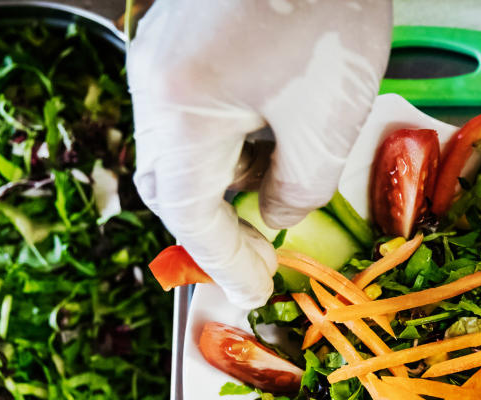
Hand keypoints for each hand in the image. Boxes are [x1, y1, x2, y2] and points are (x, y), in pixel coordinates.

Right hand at [128, 0, 391, 307]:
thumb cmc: (325, 14)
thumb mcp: (324, 124)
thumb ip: (297, 190)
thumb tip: (274, 218)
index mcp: (179, 108)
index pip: (189, 213)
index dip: (222, 261)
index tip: (253, 292)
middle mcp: (156, 83)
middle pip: (172, 183)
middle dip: (215, 228)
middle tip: (259, 260)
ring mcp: (166, 58)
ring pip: (184, 147)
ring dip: (225, 184)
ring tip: (275, 202)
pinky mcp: (186, 42)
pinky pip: (195, 112)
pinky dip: (230, 144)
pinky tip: (271, 146)